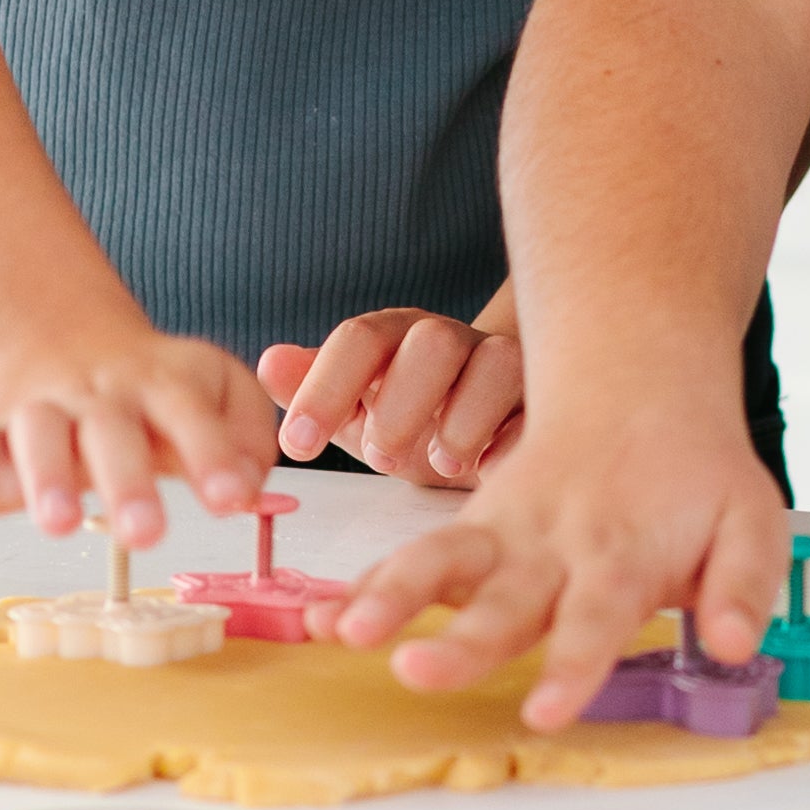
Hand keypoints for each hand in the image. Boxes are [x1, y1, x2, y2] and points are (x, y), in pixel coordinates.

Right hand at [0, 324, 280, 552]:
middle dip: (128, 481)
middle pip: (111, 429)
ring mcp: (35, 401)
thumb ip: (244, 435)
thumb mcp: (208, 387)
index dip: (213, 453)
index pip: (190, 411)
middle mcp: (97, 392)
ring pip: (37, 429)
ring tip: (62, 523)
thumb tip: (254, 487)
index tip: (234, 499)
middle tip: (146, 533)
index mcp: (160, 382)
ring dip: (48, 475)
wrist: (50, 327)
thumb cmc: (143, 387)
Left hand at [259, 305, 525, 485]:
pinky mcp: (540, 400)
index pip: (359, 338)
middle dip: (403, 403)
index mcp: (395, 337)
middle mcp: (450, 340)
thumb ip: (311, 388)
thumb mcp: (353, 409)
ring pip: (497, 362)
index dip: (326, 388)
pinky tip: (489, 473)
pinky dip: (514, 441)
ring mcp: (501, 363)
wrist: (477, 428)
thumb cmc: (406, 417)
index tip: (299, 446)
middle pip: (432, 342)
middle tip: (380, 457)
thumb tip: (268, 363)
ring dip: (464, 419)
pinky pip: (541, 408)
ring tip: (441, 466)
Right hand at [335, 399, 787, 734]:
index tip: (543, 711)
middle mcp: (554, 546)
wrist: (640, 384)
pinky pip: (413, 556)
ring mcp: (505, 533)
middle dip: (460, 641)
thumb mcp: (750, 517)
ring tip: (345, 632)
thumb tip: (736, 643)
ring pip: (440, 562)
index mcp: (621, 553)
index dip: (570, 665)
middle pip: (503, 599)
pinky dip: (365, 586)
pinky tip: (320, 619)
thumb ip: (745, 582)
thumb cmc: (697, 471)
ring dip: (392, 597)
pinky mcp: (473, 528)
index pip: (595, 617)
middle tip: (417, 674)